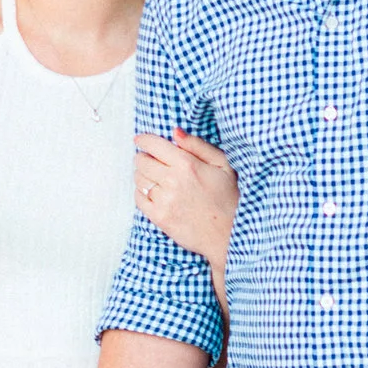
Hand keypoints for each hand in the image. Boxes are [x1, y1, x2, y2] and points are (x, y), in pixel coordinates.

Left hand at [134, 129, 238, 269]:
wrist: (229, 235)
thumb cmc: (228, 198)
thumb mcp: (222, 165)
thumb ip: (197, 146)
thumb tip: (175, 132)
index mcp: (187, 165)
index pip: (153, 145)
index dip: (143, 140)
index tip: (140, 140)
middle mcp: (172, 181)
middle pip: (142, 161)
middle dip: (143, 157)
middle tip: (150, 159)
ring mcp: (164, 201)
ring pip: (139, 179)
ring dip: (143, 174)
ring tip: (154, 177)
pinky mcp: (159, 218)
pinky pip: (139, 199)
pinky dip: (141, 192)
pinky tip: (153, 192)